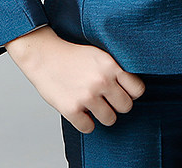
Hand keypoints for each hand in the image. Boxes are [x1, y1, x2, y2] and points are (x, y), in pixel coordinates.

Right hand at [3, 26, 145, 132]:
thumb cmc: (72, 55)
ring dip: (102, 114)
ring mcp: (87, 96)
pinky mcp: (72, 109)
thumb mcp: (99, 54)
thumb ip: (115, 69)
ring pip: (110, 119)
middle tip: (106, 99)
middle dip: (117, 104)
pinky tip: (80, 109)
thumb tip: (133, 89)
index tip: (123, 91)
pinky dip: (85, 122)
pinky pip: (89, 127)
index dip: (131, 92)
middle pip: (126, 107)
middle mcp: (101, 81)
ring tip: (93, 104)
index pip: (137, 89)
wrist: (44, 56)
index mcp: (110, 65)